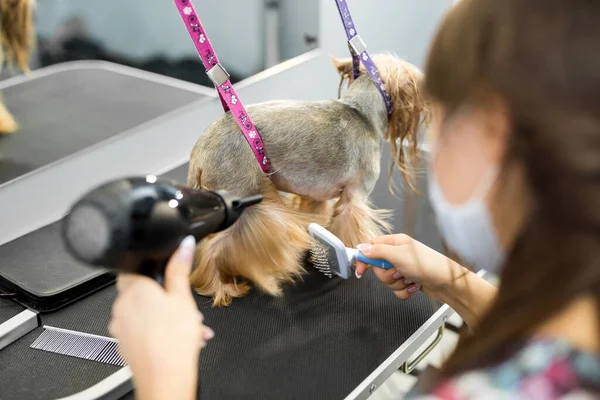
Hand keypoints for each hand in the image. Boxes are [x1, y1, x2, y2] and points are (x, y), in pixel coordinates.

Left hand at [110, 236, 212, 399]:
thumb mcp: (183, 296)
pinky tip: (179, 339)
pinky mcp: (124, 345)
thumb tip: (183, 245)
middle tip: (184, 305)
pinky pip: (141, 331)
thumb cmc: (172, 340)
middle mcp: (120, 307)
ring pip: (143, 313)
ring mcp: (120, 328)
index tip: (166, 276)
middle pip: (142, 293)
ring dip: (165, 316)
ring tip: (189, 326)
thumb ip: (180, 268)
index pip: (132, 267)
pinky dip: (158, 331)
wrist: (165, 378)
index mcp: (132, 289)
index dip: (152, 270)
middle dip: (164, 297)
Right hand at [355, 234, 463, 302]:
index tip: (360, 270)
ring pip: (387, 280)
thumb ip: (377, 252)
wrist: (448, 283)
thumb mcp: (398, 255)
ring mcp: (404, 268)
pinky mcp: (409, 280)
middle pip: (378, 267)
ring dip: (397, 284)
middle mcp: (399, 254)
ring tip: (409, 279)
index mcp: (395, 242)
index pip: (372, 247)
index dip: (364, 259)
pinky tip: (414, 287)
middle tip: (397, 272)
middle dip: (386, 274)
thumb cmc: (427, 265)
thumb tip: (361, 249)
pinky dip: (405, 291)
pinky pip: (397, 290)